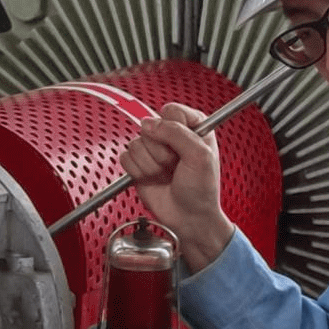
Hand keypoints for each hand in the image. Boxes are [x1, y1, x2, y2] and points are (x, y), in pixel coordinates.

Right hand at [120, 103, 235, 272]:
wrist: (189, 218)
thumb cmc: (202, 190)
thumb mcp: (200, 156)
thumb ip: (178, 134)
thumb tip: (150, 123)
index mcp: (193, 128)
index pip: (171, 111)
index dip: (173, 127)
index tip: (181, 145)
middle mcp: (172, 136)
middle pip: (150, 126)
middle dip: (162, 151)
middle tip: (175, 165)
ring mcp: (154, 150)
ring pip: (136, 143)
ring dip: (151, 164)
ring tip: (166, 174)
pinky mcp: (139, 164)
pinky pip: (126, 158)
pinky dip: (139, 172)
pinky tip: (154, 179)